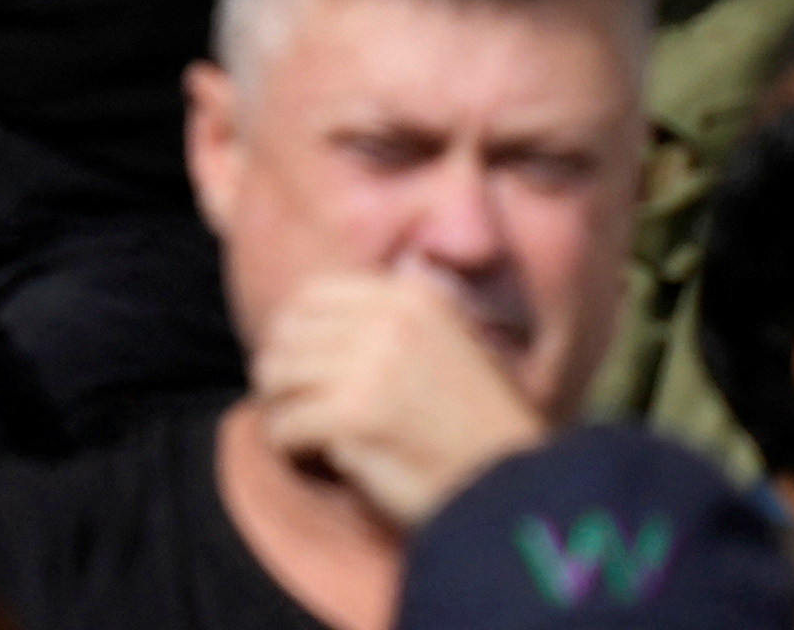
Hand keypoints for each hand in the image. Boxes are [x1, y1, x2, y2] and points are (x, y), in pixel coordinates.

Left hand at [252, 270, 552, 530]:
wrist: (517, 497)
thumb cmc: (479, 433)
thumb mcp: (454, 349)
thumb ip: (400, 319)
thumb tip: (325, 300)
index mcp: (415, 297)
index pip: (310, 297)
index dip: (293, 335)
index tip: (299, 369)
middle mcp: (391, 320)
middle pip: (285, 334)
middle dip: (280, 373)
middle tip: (294, 407)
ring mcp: (371, 366)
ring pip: (275, 375)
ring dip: (280, 408)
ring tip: (301, 434)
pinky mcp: (354, 416)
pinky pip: (284, 424)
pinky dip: (288, 447)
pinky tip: (309, 460)